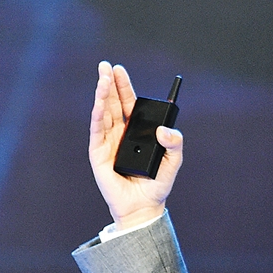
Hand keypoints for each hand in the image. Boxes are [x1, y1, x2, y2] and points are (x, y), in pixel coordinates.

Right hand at [89, 61, 182, 230]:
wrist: (144, 206)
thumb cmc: (158, 183)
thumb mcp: (174, 160)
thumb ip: (175, 142)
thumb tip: (164, 129)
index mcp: (136, 131)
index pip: (129, 104)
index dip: (124, 87)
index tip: (119, 70)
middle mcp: (120, 133)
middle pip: (114, 103)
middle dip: (109, 83)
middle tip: (105, 65)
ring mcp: (108, 142)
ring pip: (104, 113)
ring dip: (102, 95)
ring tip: (102, 78)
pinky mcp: (99, 154)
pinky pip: (97, 131)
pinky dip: (97, 115)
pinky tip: (99, 103)